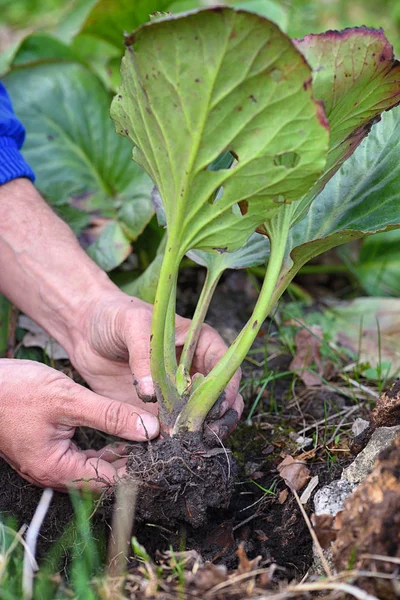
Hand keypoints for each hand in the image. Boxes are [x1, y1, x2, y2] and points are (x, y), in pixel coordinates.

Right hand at [0, 359, 158, 490]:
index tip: (163, 454)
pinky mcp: (48, 449)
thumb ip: (110, 416)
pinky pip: (81, 456)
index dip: (139, 468)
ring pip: (93, 466)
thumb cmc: (16, 391)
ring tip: (146, 439)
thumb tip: (149, 430)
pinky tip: (118, 435)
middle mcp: (52, 473)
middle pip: (103, 478)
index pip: (110, 481)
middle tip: (159, 444)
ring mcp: (49, 462)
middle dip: (132, 461)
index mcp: (56, 469)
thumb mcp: (69, 400)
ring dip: (118, 454)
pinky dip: (102, 447)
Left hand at [70, 291, 242, 436]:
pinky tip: (164, 449)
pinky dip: (171, 441)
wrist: (85, 330)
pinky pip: (170, 429)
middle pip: (221, 398)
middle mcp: (193, 369)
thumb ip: (144, 355)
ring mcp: (176, 392)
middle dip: (219, 418)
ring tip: (186, 445)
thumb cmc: (114, 316)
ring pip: (200, 418)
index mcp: (199, 342)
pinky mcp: (155, 409)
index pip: (225, 368)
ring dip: (198, 433)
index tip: (216, 408)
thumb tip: (150, 392)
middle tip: (205, 434)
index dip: (227, 389)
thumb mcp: (131, 324)